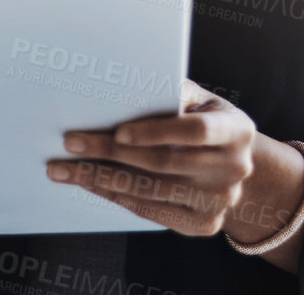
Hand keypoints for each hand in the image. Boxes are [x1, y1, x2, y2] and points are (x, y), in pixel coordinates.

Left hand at [46, 79, 288, 238]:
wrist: (237, 168)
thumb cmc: (208, 122)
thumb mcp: (202, 101)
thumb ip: (174, 91)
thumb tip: (126, 80)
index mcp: (236, 130)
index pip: (195, 130)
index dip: (156, 131)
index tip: (117, 131)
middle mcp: (233, 168)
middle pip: (163, 163)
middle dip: (110, 153)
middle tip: (71, 144)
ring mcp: (219, 201)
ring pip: (151, 191)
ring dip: (102, 180)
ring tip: (65, 169)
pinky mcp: (204, 224)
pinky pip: (151, 212)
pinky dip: (118, 196)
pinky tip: (91, 184)